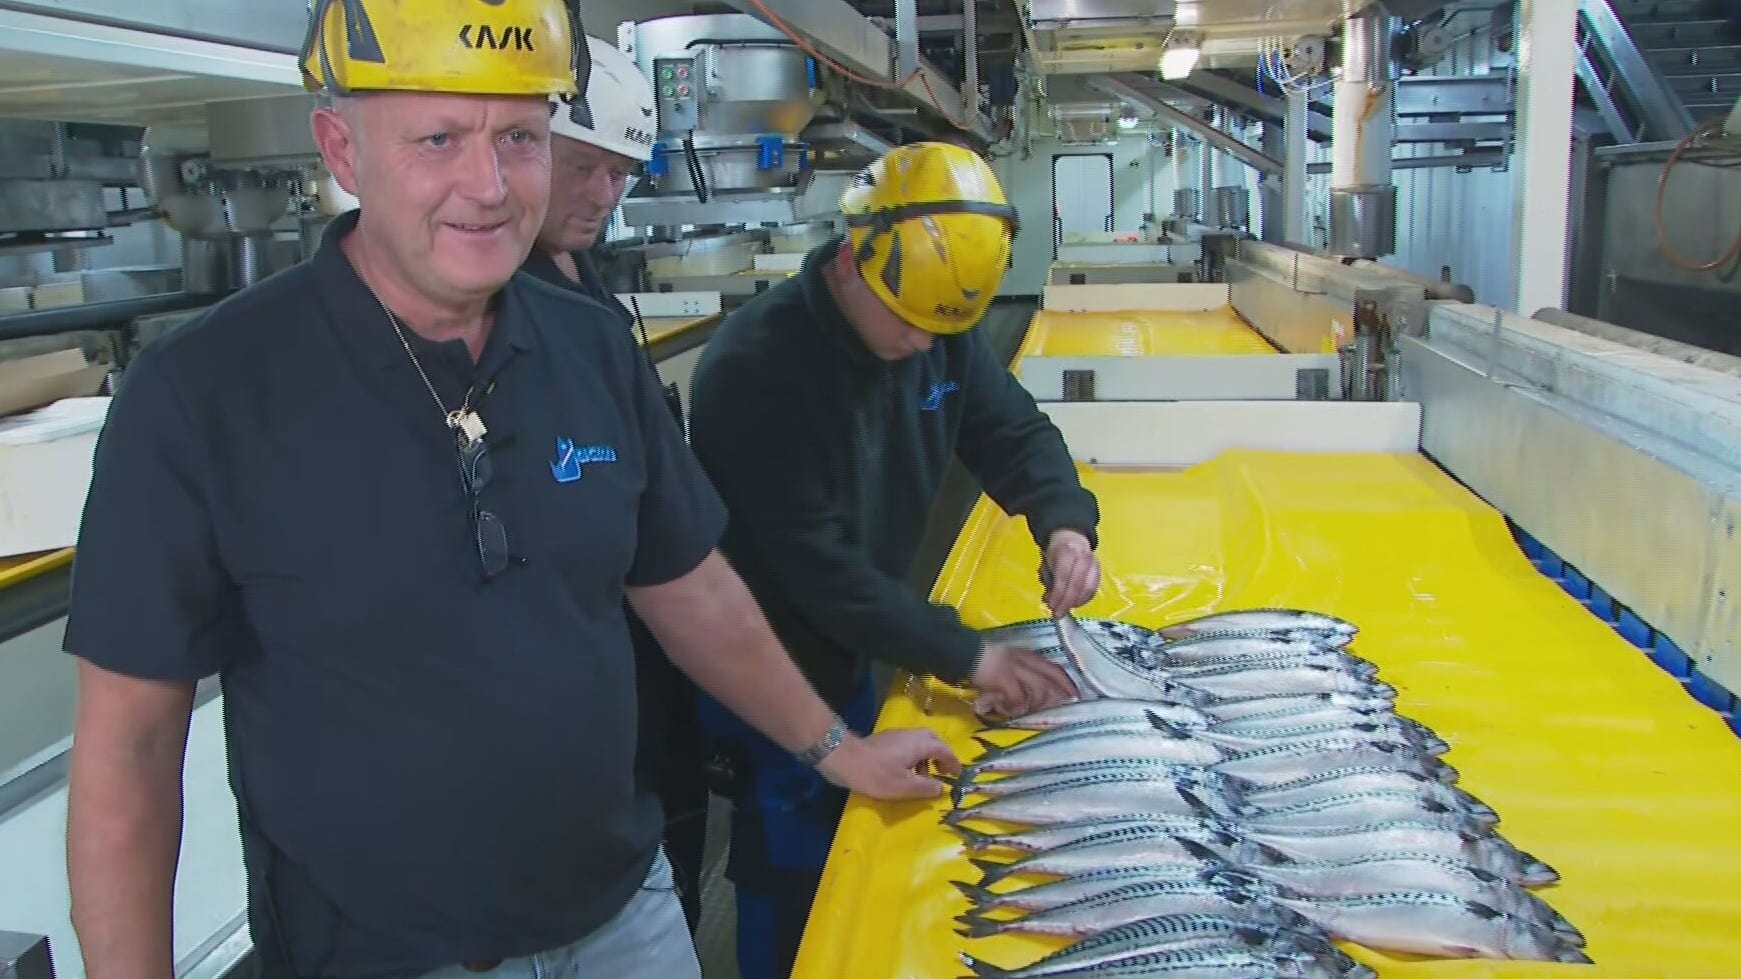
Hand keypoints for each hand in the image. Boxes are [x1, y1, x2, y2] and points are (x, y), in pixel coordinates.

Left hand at [816, 727, 961, 799]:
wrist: (844, 759)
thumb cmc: (877, 774)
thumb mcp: (905, 787)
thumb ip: (926, 787)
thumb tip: (941, 788)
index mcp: (920, 744)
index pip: (944, 749)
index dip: (953, 762)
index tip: (957, 774)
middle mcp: (910, 735)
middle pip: (932, 740)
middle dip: (940, 755)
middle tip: (942, 771)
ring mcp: (895, 735)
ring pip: (918, 742)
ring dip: (925, 758)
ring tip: (921, 777)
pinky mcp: (883, 740)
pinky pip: (906, 745)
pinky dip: (912, 757)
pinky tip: (903, 772)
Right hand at [972, 641, 1079, 717]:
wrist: (961, 652)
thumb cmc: (982, 657)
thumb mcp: (1007, 659)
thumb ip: (1020, 671)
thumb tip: (1031, 694)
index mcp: (1027, 655)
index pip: (1053, 668)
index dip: (1066, 683)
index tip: (1075, 695)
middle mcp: (1025, 661)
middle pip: (1050, 680)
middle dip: (1056, 696)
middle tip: (1058, 710)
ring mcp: (1015, 669)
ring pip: (1038, 689)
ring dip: (1034, 703)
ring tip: (1023, 709)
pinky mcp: (1004, 679)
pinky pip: (1018, 697)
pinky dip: (1015, 706)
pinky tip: (1006, 709)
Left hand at [1041, 529, 1099, 614]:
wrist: (1073, 538)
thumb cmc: (1057, 553)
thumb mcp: (1047, 563)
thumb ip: (1048, 582)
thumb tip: (1050, 601)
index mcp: (1066, 552)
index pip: (1063, 577)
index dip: (1058, 595)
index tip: (1053, 607)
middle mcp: (1082, 557)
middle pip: (1077, 584)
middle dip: (1067, 602)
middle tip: (1059, 613)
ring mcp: (1093, 563)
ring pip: (1088, 588)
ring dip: (1076, 602)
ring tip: (1066, 608)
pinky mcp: (1099, 570)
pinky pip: (1093, 589)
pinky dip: (1084, 599)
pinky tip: (1076, 603)